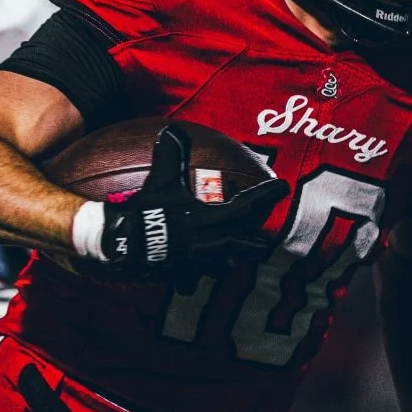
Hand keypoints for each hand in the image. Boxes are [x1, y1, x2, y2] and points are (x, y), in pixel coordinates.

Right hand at [101, 125, 287, 279]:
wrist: (128, 241)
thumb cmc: (149, 210)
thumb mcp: (162, 180)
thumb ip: (171, 156)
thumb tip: (173, 130)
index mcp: (212, 217)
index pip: (249, 204)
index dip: (268, 194)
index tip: (284, 187)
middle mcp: (213, 241)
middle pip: (249, 246)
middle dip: (258, 244)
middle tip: (263, 240)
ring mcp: (200, 262)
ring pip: (227, 267)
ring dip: (230, 261)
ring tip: (231, 258)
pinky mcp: (184, 275)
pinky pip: (194, 281)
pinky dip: (193, 279)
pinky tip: (191, 276)